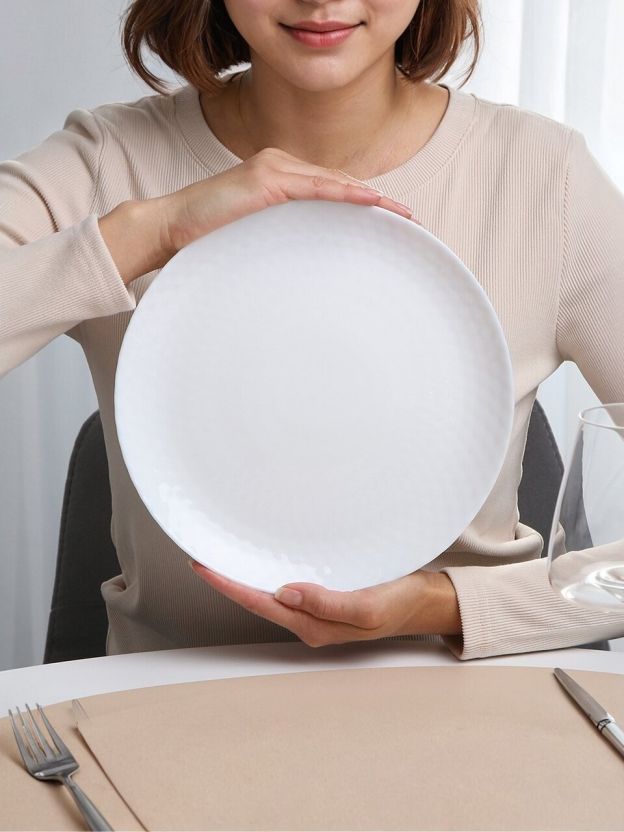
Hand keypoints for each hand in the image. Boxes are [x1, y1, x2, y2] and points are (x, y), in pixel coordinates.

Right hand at [161, 147, 415, 251]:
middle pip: (341, 183)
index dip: (364, 204)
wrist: (170, 227)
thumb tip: (308, 261)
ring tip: (401, 215)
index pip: (331, 190)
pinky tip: (372, 203)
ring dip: (372, 199)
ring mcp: (274, 169)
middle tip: (409, 220)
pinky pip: (317, 188)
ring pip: (335, 183)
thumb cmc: (208, 238)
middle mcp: (281, 166)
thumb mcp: (255, 235)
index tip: (391, 222)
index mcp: (280, 179)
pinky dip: (346, 195)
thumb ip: (282, 235)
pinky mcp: (267, 180)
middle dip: (377, 202)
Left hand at [190, 563, 460, 646]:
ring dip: (243, 574)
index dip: (228, 585)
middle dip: (227, 579)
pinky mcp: (324, 592)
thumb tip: (284, 593)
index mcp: (314, 625)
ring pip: (268, 592)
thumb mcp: (369, 606)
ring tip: (220, 555)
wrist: (425, 601)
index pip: (260, 603)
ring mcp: (315, 607)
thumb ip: (328, 603)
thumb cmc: (400, 602)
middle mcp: (308, 618)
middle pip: (256, 599)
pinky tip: (260, 557)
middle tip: (200, 554)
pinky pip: (286, 583)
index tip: (202, 565)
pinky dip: (266, 569)